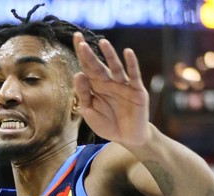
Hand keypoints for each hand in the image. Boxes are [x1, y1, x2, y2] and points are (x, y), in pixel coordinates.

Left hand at [72, 32, 150, 146]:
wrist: (127, 138)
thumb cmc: (107, 124)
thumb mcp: (90, 112)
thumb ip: (84, 94)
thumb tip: (78, 73)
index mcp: (96, 87)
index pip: (86, 67)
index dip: (81, 55)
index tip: (76, 39)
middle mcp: (109, 82)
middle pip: (97, 65)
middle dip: (89, 53)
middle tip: (80, 40)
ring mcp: (123, 85)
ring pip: (115, 67)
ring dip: (109, 55)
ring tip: (102, 43)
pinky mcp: (136, 90)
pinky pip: (134, 75)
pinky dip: (131, 63)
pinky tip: (127, 52)